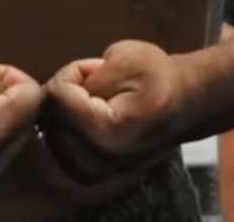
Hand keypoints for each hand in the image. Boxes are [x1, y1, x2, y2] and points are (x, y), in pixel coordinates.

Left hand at [41, 40, 193, 182]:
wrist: (184, 104)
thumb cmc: (158, 77)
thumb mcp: (124, 58)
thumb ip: (84, 76)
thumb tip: (54, 95)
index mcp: (109, 134)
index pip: (58, 94)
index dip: (74, 72)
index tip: (100, 69)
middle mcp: (98, 162)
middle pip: (50, 114)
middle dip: (69, 91)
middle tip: (100, 83)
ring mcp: (92, 173)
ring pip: (49, 128)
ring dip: (67, 109)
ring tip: (100, 100)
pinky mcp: (87, 175)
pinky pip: (56, 142)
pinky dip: (68, 125)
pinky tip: (93, 116)